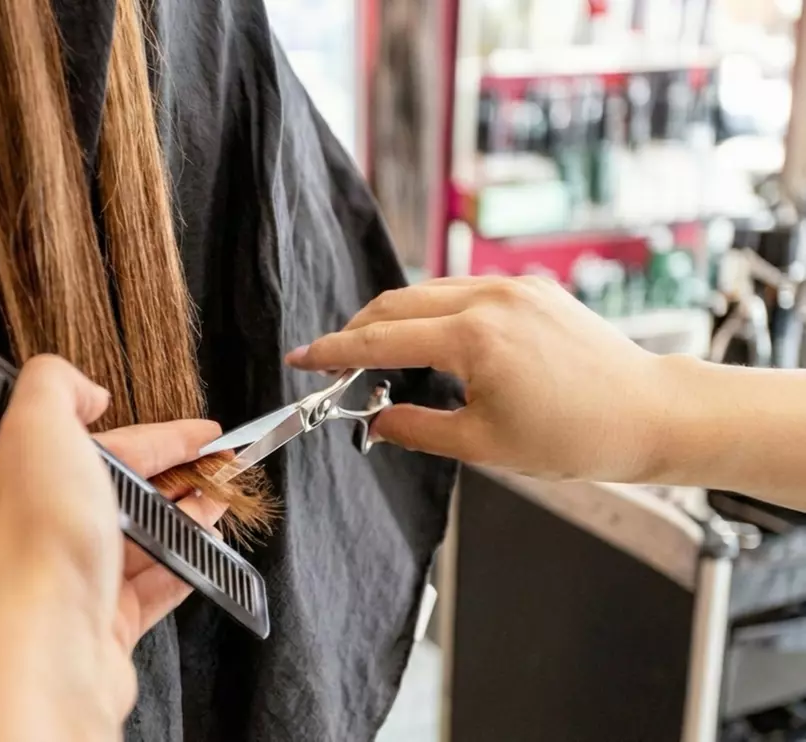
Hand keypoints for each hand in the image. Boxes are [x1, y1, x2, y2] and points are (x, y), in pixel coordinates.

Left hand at [0, 355, 224, 741]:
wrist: (46, 639)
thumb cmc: (44, 536)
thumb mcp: (39, 426)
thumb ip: (56, 385)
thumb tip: (88, 391)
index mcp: (42, 475)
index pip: (118, 445)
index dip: (168, 435)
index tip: (211, 432)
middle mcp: (58, 523)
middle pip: (133, 491)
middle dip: (183, 475)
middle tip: (229, 469)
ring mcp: (85, 575)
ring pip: (148, 538)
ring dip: (190, 518)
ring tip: (225, 504)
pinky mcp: (110, 622)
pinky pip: (157, 587)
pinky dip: (187, 567)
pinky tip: (207, 554)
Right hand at [286, 276, 673, 482]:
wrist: (651, 413)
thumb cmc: (577, 436)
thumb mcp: (484, 445)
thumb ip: (417, 428)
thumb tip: (377, 420)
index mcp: (474, 337)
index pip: (380, 339)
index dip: (333, 351)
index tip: (301, 358)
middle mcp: (489, 298)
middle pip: (395, 304)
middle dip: (356, 331)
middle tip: (335, 365)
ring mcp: (512, 287)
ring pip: (426, 291)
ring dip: (393, 320)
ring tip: (380, 357)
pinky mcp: (530, 288)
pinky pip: (461, 290)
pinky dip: (431, 311)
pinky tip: (429, 341)